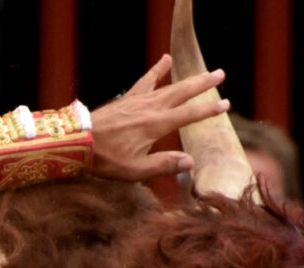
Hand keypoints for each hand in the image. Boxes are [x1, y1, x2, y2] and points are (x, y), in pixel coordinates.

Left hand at [87, 56, 230, 182]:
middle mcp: (150, 108)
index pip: (189, 115)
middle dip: (203, 84)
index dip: (208, 110)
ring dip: (187, 78)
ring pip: (169, 85)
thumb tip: (190, 161)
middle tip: (220, 74)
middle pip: (182, 92)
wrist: (78, 141)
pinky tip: (164, 59)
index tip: (225, 105)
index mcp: (156, 125)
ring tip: (204, 71)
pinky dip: (156, 70)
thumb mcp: (135, 170)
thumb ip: (163, 165)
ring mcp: (138, 100)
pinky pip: (146, 80)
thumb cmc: (106, 159)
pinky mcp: (128, 98)